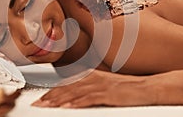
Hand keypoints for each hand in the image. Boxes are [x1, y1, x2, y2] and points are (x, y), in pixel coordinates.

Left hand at [32, 69, 153, 107]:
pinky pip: (89, 98)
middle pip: (67, 87)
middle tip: (37, 103)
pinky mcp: (108, 93)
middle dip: (51, 96)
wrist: (145, 87)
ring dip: (59, 99)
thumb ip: (89, 88)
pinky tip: (67, 106)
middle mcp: (93, 78)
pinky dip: (76, 103)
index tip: (41, 98)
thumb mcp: (104, 86)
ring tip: (46, 105)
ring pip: (75, 92)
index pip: (67, 83)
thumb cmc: (125, 88)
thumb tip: (74, 96)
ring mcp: (100, 85)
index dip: (53, 91)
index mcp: (91, 76)